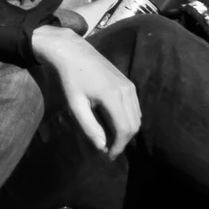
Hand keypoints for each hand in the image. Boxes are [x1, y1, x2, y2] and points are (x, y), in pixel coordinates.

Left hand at [29, 26, 140, 158]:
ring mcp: (130, 86)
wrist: (74, 52)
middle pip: (134, 125)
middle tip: (109, 150)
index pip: (124, 129)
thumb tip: (101, 147)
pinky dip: (129, 120)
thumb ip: (89, 126)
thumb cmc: (71, 79)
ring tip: (111, 139)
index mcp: (113, 96)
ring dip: (127, 131)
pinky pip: (135, 108)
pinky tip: (115, 124)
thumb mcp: (76, 104)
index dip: (118, 146)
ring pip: (137, 117)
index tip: (108, 156)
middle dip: (123, 141)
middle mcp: (127, 91)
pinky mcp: (129, 84)